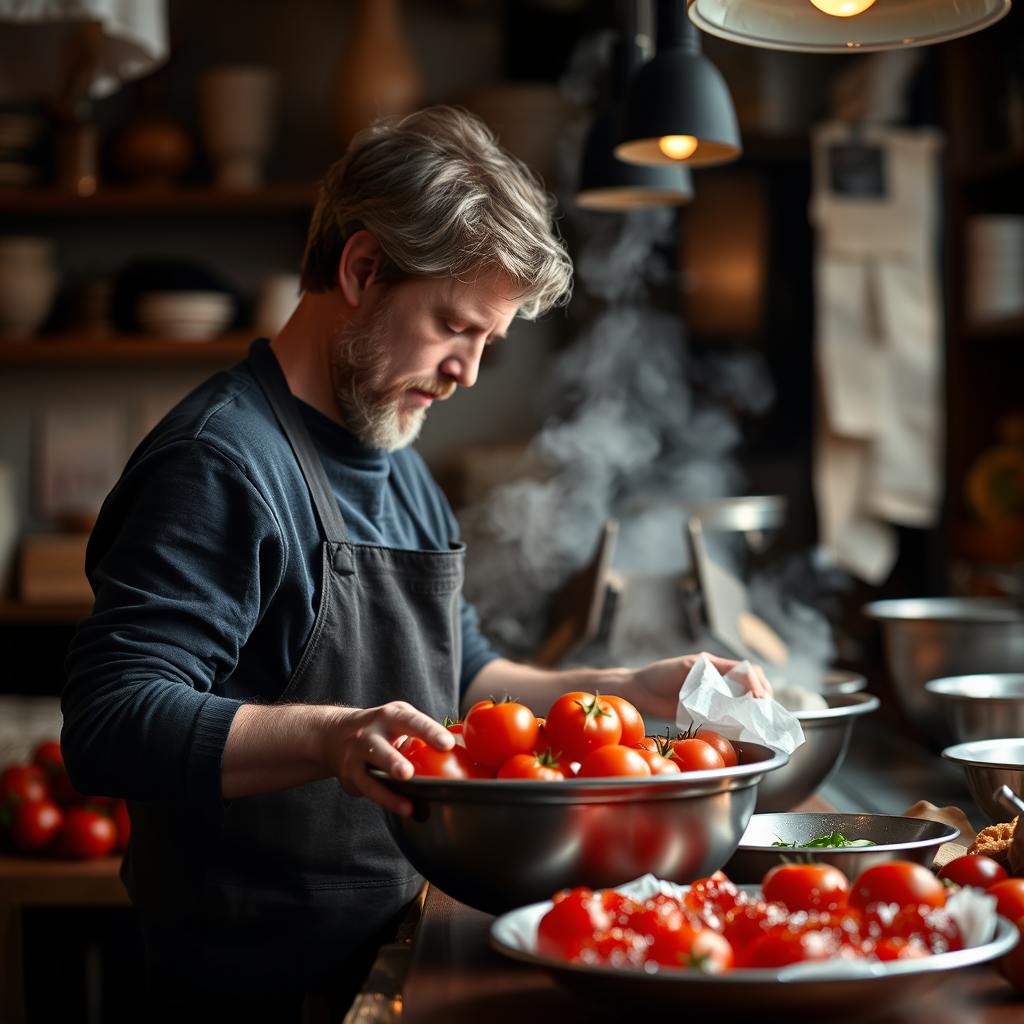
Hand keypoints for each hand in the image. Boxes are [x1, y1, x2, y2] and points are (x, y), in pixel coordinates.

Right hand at [323, 701, 452, 816]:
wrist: (337, 734)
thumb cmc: (383, 729)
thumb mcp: (401, 719)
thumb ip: (424, 732)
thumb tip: (463, 744)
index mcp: (390, 717)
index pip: (412, 722)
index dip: (429, 732)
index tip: (447, 744)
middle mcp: (369, 735)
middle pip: (379, 749)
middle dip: (392, 762)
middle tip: (407, 774)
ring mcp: (355, 757)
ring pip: (369, 778)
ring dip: (387, 793)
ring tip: (407, 807)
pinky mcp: (349, 777)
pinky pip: (367, 791)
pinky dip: (384, 801)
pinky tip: (402, 808)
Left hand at [627, 652, 772, 718]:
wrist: (640, 692)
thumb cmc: (659, 675)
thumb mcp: (685, 667)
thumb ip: (708, 670)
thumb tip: (737, 676)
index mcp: (715, 665)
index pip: (747, 671)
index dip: (757, 684)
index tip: (760, 700)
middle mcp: (719, 679)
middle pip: (752, 684)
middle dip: (763, 697)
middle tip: (766, 714)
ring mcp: (715, 696)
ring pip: (744, 702)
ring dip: (755, 711)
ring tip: (761, 723)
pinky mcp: (708, 712)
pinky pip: (729, 716)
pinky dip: (740, 722)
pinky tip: (744, 731)